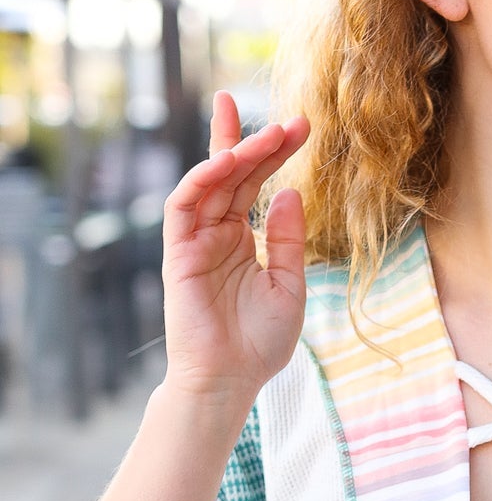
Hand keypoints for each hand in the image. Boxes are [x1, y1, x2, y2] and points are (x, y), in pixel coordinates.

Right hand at [161, 90, 310, 404]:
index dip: (276, 155)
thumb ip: (287, 240)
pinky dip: (202, 179)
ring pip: (210, 183)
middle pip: (234, 175)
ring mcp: (196, 241)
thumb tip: (289, 193)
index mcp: (243, 240)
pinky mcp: (177, 252)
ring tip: (267, 134)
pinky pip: (183, 205)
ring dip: (235, 153)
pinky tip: (227, 161)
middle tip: (293, 121)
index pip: (256, 186)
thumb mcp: (289, 285)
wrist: (230, 379)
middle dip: (260, 144)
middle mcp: (217, 234)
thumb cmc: (259, 343)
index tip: (304, 128)